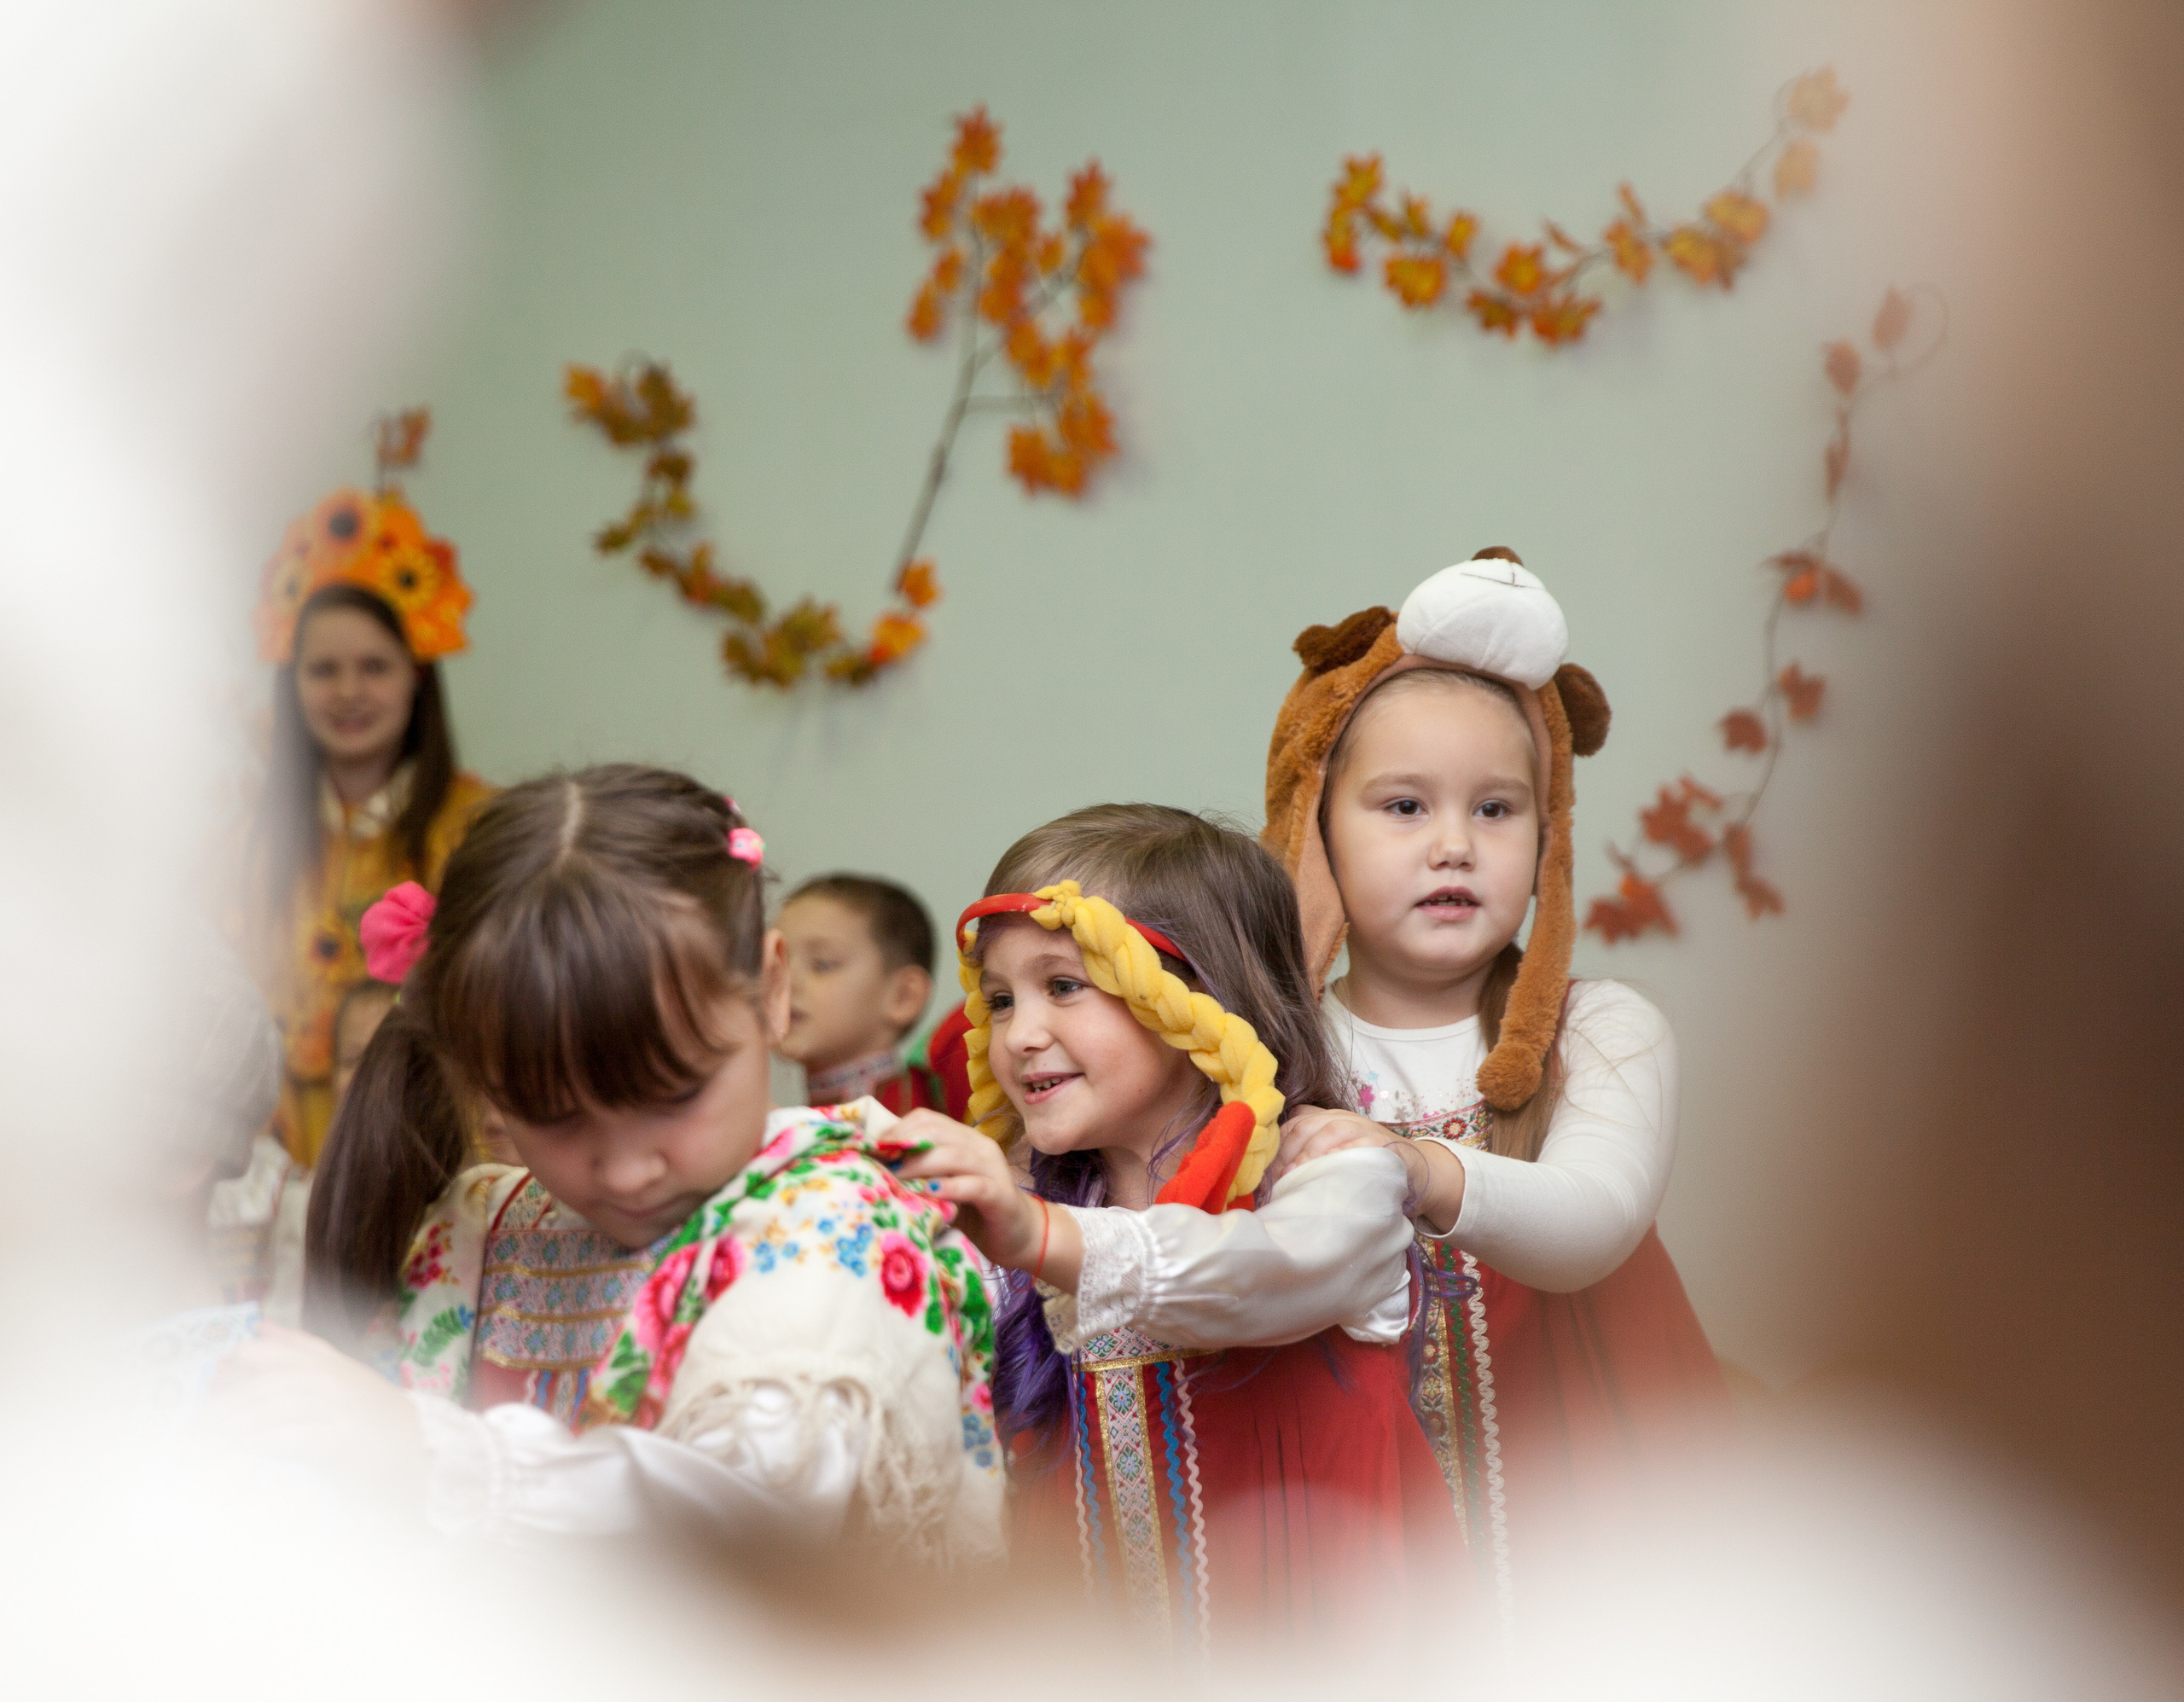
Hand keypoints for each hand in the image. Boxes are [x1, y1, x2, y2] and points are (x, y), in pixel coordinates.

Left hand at [209, 1322, 427, 1506]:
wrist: (414, 1445)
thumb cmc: (371, 1410)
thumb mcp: (339, 1369)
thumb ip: (300, 1348)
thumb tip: (263, 1325)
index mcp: (322, 1361)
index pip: (265, 1353)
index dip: (233, 1368)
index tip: (212, 1384)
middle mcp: (325, 1379)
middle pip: (258, 1385)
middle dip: (222, 1404)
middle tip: (194, 1426)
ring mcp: (332, 1407)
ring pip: (269, 1410)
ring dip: (233, 1426)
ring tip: (208, 1443)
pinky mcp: (337, 1439)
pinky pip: (289, 1438)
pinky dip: (263, 1444)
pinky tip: (245, 1451)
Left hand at [890, 1109, 1080, 1286]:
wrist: (1019, 1236)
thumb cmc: (973, 1212)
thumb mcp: (941, 1188)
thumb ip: (918, 1175)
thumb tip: (874, 1169)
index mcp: (963, 1139)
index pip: (926, 1119)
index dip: (896, 1131)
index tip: (872, 1151)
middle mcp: (979, 1147)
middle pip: (936, 1131)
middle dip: (903, 1146)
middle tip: (879, 1166)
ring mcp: (993, 1169)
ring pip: (953, 1154)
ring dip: (919, 1165)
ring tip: (895, 1179)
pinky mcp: (1001, 1195)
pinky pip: (974, 1185)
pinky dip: (950, 1187)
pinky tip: (930, 1194)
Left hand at [1275, 1106, 1404, 1178]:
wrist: (1414, 1166)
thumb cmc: (1367, 1162)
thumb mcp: (1337, 1152)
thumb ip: (1312, 1152)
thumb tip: (1278, 1170)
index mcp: (1329, 1119)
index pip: (1295, 1122)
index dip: (1279, 1145)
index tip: (1271, 1170)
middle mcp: (1344, 1119)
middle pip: (1308, 1124)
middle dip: (1290, 1150)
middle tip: (1283, 1176)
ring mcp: (1365, 1128)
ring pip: (1332, 1129)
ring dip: (1312, 1152)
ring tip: (1300, 1173)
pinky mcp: (1384, 1142)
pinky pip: (1362, 1143)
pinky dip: (1345, 1153)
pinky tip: (1331, 1166)